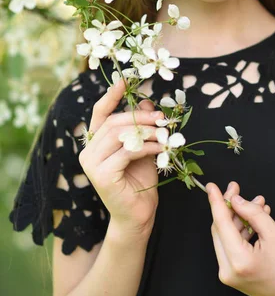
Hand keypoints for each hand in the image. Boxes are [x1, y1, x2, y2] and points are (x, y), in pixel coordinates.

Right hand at [78, 78, 164, 236]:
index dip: (111, 95)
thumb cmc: (140, 181)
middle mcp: (88, 151)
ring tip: (164, 135)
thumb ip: (142, 126)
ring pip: (120, 135)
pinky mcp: (101, 175)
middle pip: (113, 122)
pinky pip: (127, 152)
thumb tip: (146, 102)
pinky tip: (161, 150)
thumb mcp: (143, 147)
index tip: (125, 79)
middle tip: (162, 118)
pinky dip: (147, 147)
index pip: (100, 113)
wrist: (139, 215)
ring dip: (146, 132)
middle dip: (141, 117)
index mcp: (95, 142)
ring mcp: (91, 164)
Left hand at [207, 181, 274, 295]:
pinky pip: (230, 244)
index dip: (217, 202)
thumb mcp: (274, 234)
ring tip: (255, 203)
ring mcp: (227, 273)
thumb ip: (253, 213)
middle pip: (220, 228)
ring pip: (224, 235)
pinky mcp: (230, 273)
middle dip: (229, 206)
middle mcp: (228, 269)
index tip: (212, 186)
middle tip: (236, 189)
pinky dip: (239, 230)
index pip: (221, 223)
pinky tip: (253, 218)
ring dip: (237, 217)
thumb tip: (236, 200)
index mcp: (239, 260)